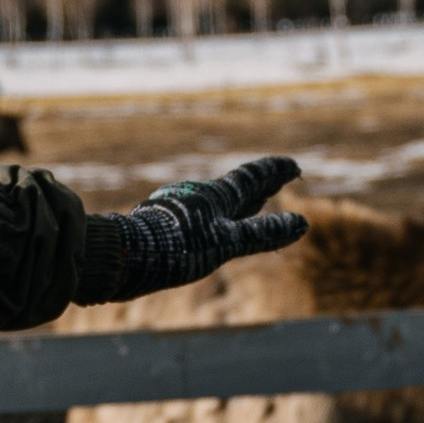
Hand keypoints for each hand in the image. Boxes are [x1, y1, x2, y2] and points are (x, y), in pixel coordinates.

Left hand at [72, 154, 306, 305]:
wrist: (122, 256)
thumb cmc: (176, 248)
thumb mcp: (226, 242)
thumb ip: (263, 234)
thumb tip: (301, 223)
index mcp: (215, 198)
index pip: (252, 180)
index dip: (274, 173)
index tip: (293, 166)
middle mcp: (198, 199)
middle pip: (237, 189)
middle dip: (260, 186)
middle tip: (279, 179)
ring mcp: (181, 211)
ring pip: (219, 203)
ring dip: (240, 201)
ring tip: (253, 201)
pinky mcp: (166, 227)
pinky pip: (203, 218)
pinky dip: (219, 217)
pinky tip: (209, 226)